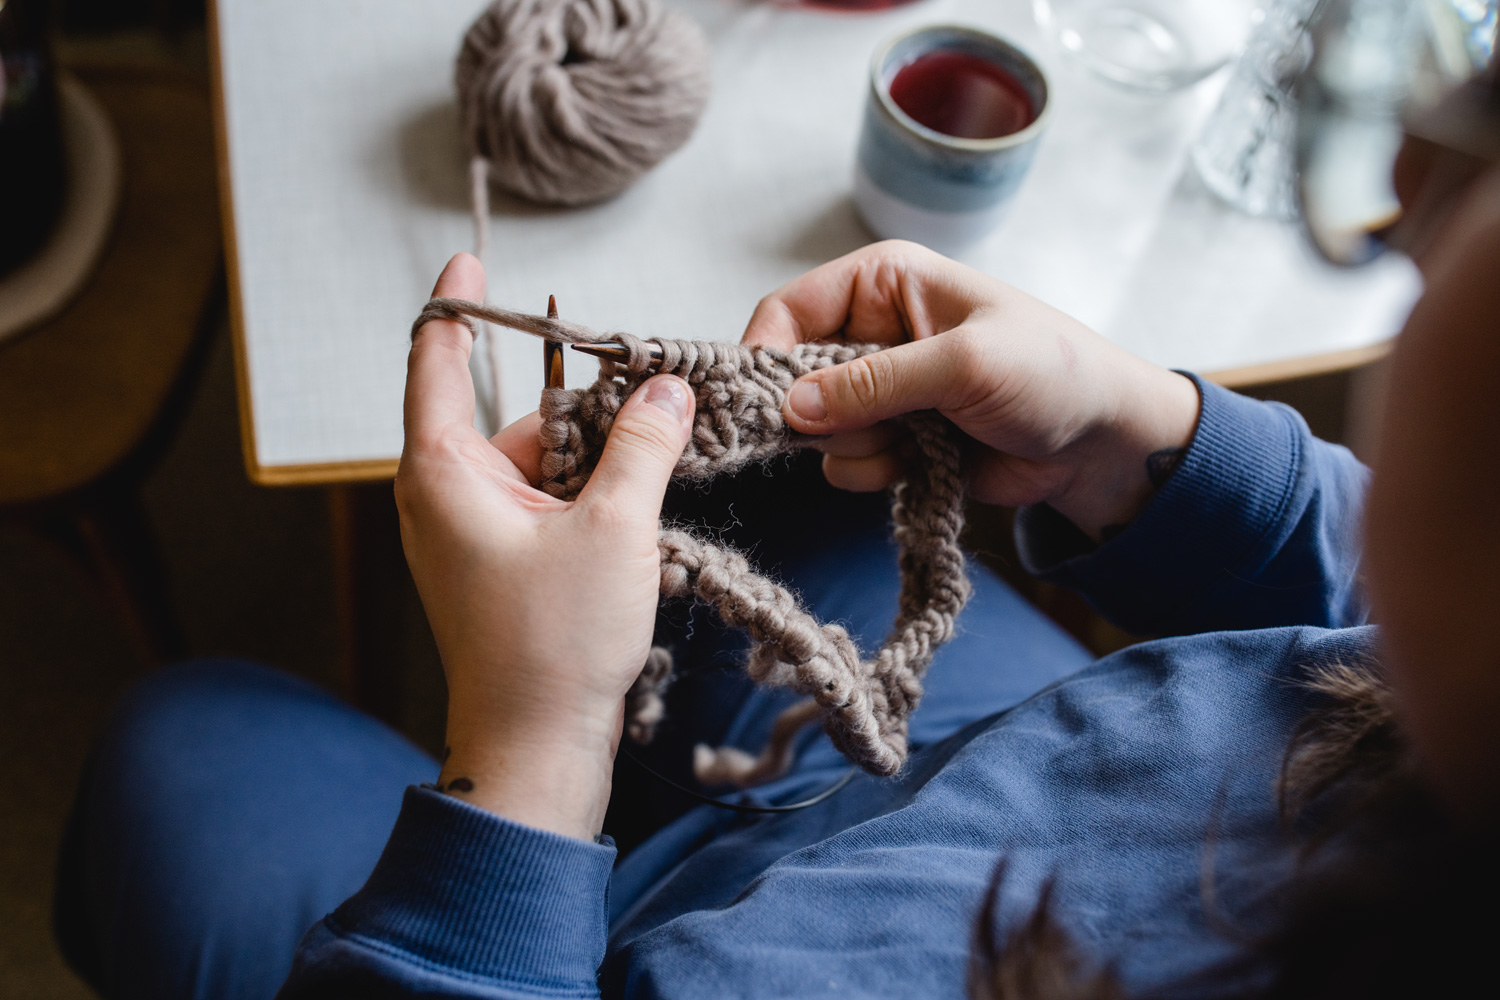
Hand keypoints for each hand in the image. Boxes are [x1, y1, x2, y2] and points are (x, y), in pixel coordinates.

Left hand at [395, 253, 694, 839]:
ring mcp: (471, 533)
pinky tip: (640, 510)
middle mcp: (445, 495)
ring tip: (661, 459)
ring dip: (597, 457)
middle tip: (653, 389)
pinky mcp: (501, 565)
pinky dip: (589, 497)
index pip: (435, 358)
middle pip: (515, 415)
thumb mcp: (614, 528)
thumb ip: (642, 444)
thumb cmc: (555, 644)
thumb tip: (668, 388)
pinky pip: (545, 504)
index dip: (456, 304)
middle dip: (582, 402)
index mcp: (443, 470)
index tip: (470, 261)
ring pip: (539, 462)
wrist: (537, 747)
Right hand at [743, 241, 1200, 539]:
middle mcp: (871, 332)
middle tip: (881, 425)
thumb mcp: (965, 364)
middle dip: (827, 414)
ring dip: (861, 447)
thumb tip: (792, 406)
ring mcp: (880, 390)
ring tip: (922, 440)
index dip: (764, 355)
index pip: (788, 310)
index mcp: (883, 283)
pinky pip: (847, 465)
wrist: (1101, 443)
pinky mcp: (892, 439)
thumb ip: (875, 383)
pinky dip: (879, 473)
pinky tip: (927, 463)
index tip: (762, 406)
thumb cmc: (1051, 373)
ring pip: (818, 431)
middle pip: (792, 377)